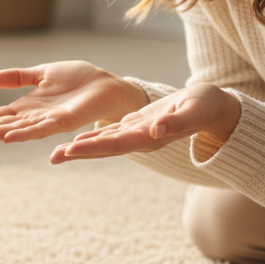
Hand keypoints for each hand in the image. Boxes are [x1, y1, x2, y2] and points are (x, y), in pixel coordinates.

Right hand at [0, 60, 146, 143]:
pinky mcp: (65, 121)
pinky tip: (9, 137)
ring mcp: (49, 120)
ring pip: (18, 129)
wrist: (106, 83)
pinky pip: (42, 129)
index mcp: (29, 105)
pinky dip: (24, 133)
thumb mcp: (42, 73)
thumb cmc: (78, 79)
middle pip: (3, 125)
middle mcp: (35, 116)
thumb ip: (18, 77)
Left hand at [49, 82, 239, 163]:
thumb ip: (174, 122)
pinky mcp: (136, 126)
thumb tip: (154, 130)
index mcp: (151, 138)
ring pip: (104, 143)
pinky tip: (76, 139)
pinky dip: (92, 137)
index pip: (117, 144)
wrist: (212, 107)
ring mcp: (137, 135)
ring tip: (57, 153)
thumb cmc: (205, 106)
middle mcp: (140, 140)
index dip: (94, 147)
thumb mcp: (192, 110)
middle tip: (53, 157)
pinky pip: (110, 133)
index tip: (72, 149)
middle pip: (105, 148)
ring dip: (81, 148)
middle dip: (79, 152)